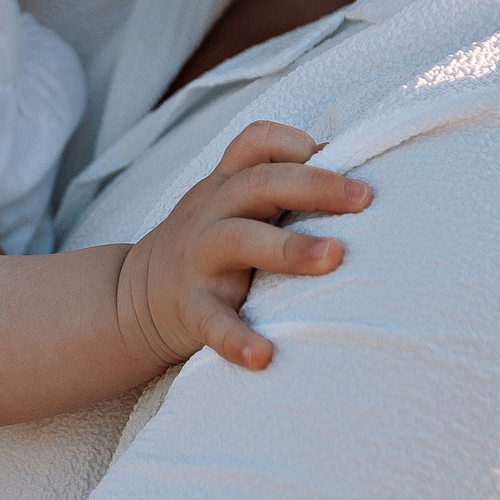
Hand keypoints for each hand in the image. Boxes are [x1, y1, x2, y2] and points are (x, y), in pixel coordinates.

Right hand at [116, 121, 367, 372]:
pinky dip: (236, 338)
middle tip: (363, 198)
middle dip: (313, 185)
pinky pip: (212, 321)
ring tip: (333, 257)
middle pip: (259, 184)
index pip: (256, 143)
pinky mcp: (192, 308)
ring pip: (238, 240)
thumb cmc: (209, 242)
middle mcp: (212, 213)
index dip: (295, 143)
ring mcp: (199, 259)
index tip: (338, 156)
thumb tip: (346, 161)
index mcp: (227, 184)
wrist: (136, 296)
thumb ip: (278, 181)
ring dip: (288, 247)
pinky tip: (264, 356)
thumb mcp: (231, 201)